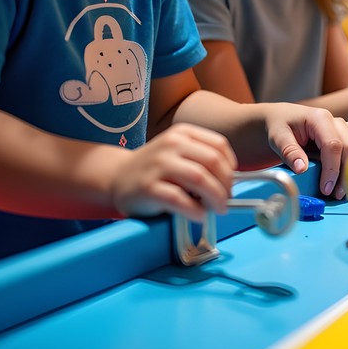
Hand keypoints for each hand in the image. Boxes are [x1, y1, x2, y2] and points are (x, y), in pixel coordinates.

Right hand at [111, 123, 237, 222]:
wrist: (116, 176)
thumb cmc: (155, 168)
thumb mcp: (178, 152)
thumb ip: (201, 159)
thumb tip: (229, 183)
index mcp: (182, 133)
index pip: (219, 145)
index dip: (230, 166)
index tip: (231, 182)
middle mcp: (171, 144)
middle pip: (213, 162)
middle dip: (226, 185)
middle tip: (226, 200)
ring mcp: (159, 164)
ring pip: (200, 178)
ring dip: (216, 197)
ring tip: (218, 209)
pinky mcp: (148, 187)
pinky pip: (180, 199)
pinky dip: (196, 210)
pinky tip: (199, 215)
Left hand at [263, 102, 347, 199]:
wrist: (283, 117)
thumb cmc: (281, 125)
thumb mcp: (278, 137)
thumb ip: (289, 152)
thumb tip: (302, 169)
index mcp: (320, 118)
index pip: (333, 145)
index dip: (332, 169)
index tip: (326, 189)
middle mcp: (336, 122)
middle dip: (345, 174)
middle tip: (336, 195)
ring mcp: (343, 128)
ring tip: (341, 192)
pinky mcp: (346, 136)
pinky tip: (346, 182)